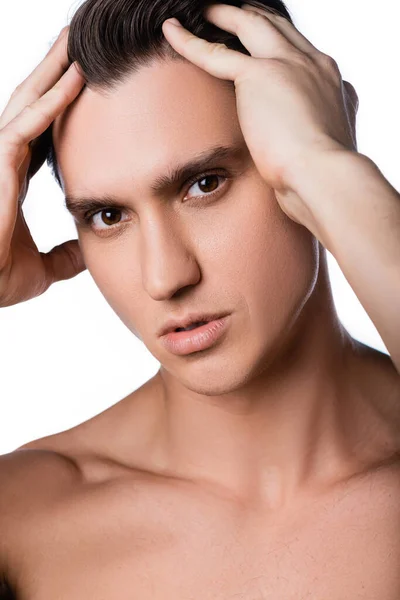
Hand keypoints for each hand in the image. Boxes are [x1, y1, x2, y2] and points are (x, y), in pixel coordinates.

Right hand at [0, 27, 85, 307]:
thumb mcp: (48, 268)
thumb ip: (68, 256)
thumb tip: (88, 251)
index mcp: (15, 176)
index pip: (42, 129)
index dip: (63, 104)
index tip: (91, 85)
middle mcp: (4, 159)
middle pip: (34, 104)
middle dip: (56, 70)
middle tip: (82, 42)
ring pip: (28, 102)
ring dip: (54, 70)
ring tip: (78, 39)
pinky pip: (25, 125)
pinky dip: (51, 102)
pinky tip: (75, 80)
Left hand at [162, 3, 358, 228]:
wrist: (324, 177)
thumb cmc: (324, 177)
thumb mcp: (327, 147)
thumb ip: (317, 133)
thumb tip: (308, 144)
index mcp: (330, 82)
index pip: (299, 50)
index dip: (277, 42)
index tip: (262, 44)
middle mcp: (312, 64)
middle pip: (277, 27)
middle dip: (252, 17)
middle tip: (229, 14)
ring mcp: (287, 65)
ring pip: (250, 25)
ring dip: (224, 15)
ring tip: (203, 11)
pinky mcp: (259, 76)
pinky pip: (215, 53)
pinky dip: (189, 41)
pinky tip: (171, 32)